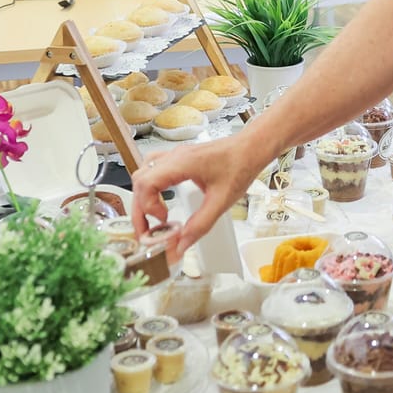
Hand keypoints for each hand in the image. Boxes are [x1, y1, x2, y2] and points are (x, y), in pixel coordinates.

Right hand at [129, 136, 261, 261]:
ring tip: (154, 217)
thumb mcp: (222, 201)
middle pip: (140, 180)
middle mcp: (174, 156)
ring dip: (144, 196)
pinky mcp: (180, 157)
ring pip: (144, 173)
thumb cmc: (240, 166)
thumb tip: (181, 245)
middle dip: (140, 208)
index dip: (148, 206)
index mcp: (182, 163)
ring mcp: (176, 155)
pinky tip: (162, 200)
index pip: (146, 183)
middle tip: (148, 230)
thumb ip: (200, 225)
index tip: (163, 221)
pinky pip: (155, 169)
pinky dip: (152, 187)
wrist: (252, 147)